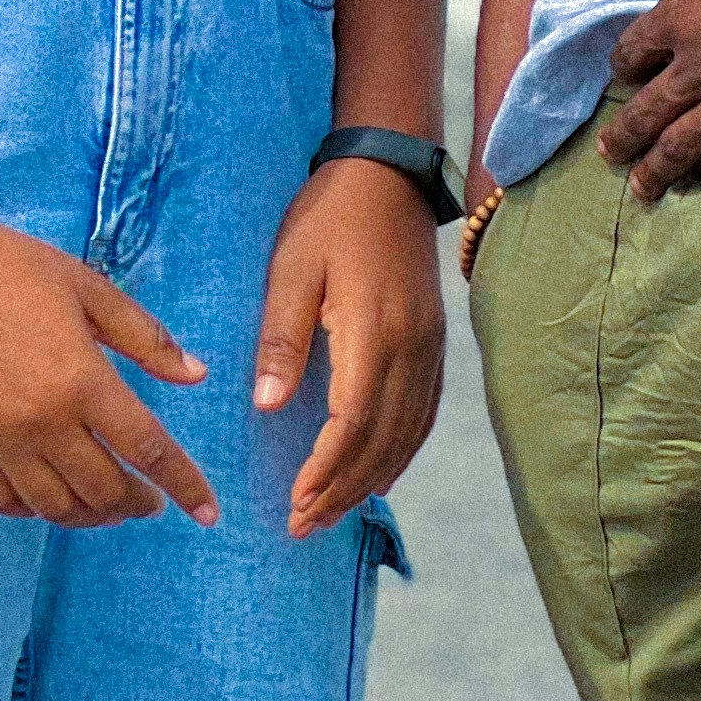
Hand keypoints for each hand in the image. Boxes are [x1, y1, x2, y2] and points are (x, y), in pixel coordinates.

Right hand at [0, 207, 218, 529]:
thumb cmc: (14, 268)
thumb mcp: (90, 289)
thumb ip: (145, 338)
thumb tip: (196, 376)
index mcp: (82, 378)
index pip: (147, 449)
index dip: (185, 485)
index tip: (208, 514)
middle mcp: (42, 420)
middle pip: (105, 490)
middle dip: (138, 503)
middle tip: (150, 499)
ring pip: (57, 507)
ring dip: (93, 514)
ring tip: (108, 503)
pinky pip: (4, 502)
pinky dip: (35, 509)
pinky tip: (52, 495)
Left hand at [255, 160, 444, 538]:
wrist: (388, 175)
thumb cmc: (329, 217)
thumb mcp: (291, 268)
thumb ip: (281, 338)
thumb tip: (266, 407)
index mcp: (372, 333)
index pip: (352, 424)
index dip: (326, 471)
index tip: (295, 504)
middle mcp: (410, 351)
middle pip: (382, 442)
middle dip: (343, 491)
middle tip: (304, 526)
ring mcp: (429, 350)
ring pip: (407, 436)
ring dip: (371, 481)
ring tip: (333, 513)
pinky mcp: (434, 344)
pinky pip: (423, 416)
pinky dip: (400, 453)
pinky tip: (378, 472)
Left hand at [599, 0, 700, 199]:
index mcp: (680, 14)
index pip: (633, 52)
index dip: (624, 66)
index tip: (626, 75)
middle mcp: (700, 66)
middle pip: (647, 112)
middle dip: (624, 137)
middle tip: (608, 155)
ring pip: (683, 147)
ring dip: (657, 170)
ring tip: (642, 188)